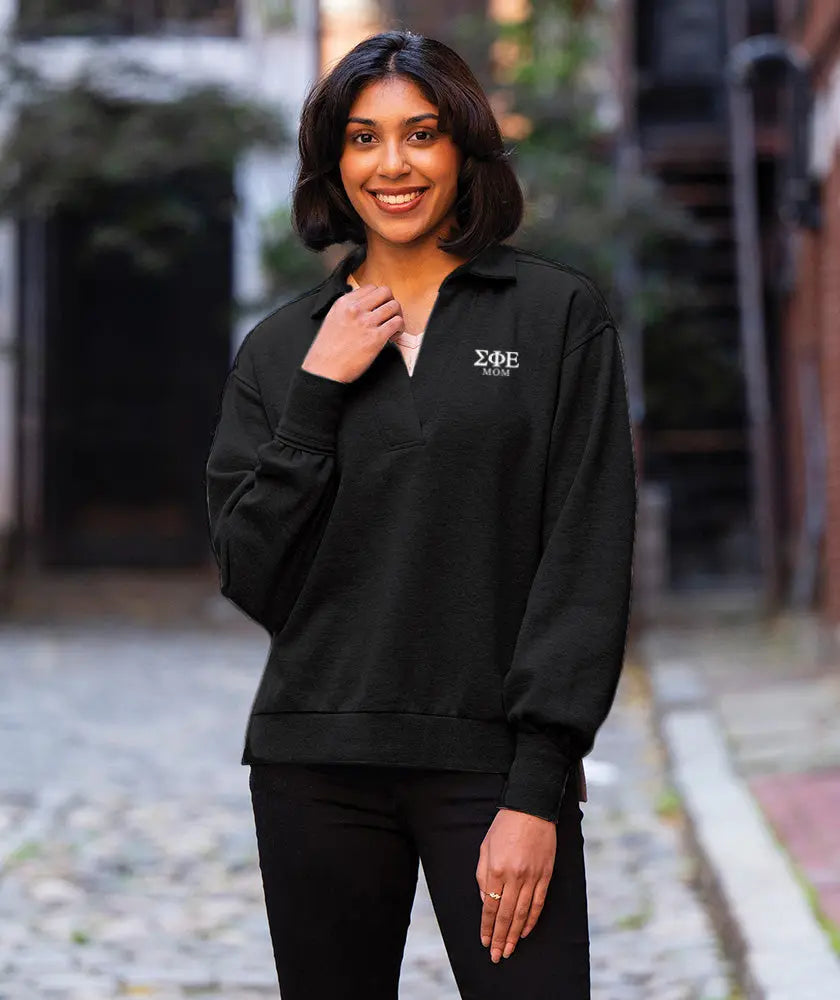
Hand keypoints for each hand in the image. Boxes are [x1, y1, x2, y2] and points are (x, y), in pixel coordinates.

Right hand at [302, 283, 403, 383]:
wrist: (324, 370)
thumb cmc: (326, 350)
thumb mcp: (332, 319)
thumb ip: (347, 309)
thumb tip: (364, 305)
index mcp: (344, 303)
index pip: (371, 288)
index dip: (379, 297)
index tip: (379, 306)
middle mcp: (356, 309)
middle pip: (386, 292)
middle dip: (390, 302)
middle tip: (389, 314)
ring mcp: (366, 323)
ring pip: (394, 306)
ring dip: (397, 316)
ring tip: (392, 327)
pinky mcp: (376, 338)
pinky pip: (397, 323)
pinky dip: (399, 329)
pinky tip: (392, 336)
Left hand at [475, 806, 555, 962]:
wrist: (531, 809)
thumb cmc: (504, 826)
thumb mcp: (485, 848)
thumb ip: (483, 876)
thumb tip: (486, 902)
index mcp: (496, 870)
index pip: (490, 907)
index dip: (487, 927)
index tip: (484, 942)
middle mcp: (514, 877)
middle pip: (506, 915)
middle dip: (500, 938)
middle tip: (496, 956)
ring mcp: (532, 877)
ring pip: (523, 914)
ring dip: (515, 935)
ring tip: (509, 950)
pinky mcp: (546, 875)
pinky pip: (538, 903)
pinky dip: (532, 920)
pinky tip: (526, 932)